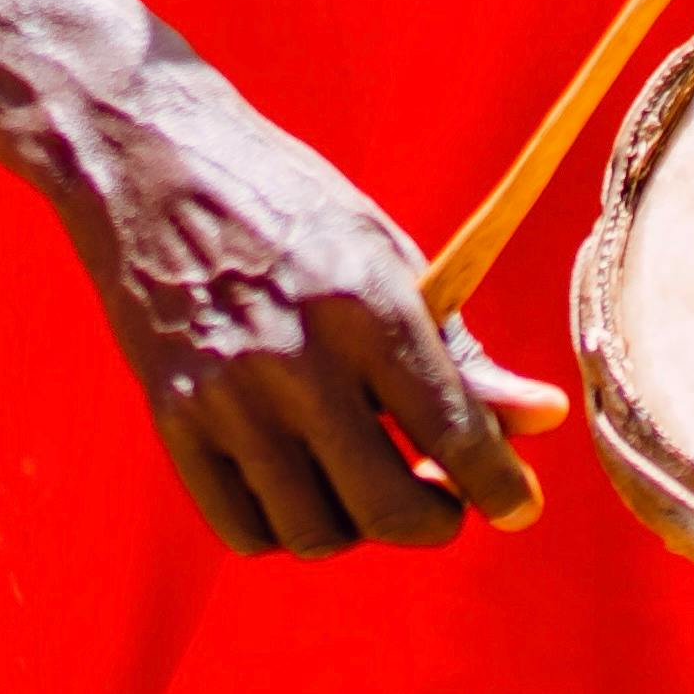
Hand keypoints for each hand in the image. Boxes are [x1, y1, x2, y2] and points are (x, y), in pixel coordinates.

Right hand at [60, 60, 555, 558]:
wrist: (152, 163)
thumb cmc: (286, 202)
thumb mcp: (384, 254)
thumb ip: (459, 350)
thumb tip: (542, 419)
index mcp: (366, 303)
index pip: (455, 433)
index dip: (501, 487)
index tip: (519, 505)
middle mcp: (296, 357)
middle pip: (387, 506)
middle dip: (434, 521)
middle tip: (442, 501)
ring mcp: (226, 395)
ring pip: (315, 531)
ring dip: (356, 526)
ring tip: (363, 482)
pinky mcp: (171, 418)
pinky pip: (243, 527)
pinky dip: (283, 526)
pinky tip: (298, 483)